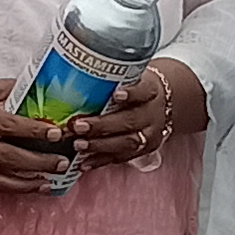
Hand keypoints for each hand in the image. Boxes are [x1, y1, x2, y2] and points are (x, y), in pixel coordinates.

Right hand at [0, 79, 69, 192]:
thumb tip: (28, 84)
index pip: (14, 125)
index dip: (38, 130)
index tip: (58, 134)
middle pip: (14, 155)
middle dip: (41, 161)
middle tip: (64, 163)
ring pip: (3, 177)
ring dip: (29, 181)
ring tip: (49, 182)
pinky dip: (9, 188)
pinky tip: (24, 188)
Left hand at [68, 57, 207, 165]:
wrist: (162, 105)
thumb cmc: (136, 89)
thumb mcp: (133, 78)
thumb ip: (112, 79)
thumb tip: (72, 72)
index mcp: (151, 91)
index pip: (144, 91)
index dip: (132, 93)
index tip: (116, 94)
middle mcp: (153, 114)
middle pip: (130, 120)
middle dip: (103, 125)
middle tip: (79, 126)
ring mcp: (150, 134)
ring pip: (128, 142)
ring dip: (101, 145)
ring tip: (78, 145)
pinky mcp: (143, 150)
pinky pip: (122, 158)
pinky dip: (101, 161)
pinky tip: (83, 163)